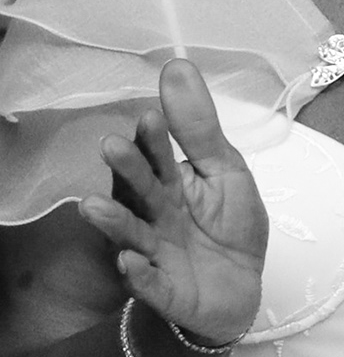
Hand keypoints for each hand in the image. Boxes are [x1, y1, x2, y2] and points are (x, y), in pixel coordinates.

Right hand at [80, 58, 266, 346]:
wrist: (238, 290)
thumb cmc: (228, 226)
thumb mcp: (225, 171)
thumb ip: (198, 127)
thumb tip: (177, 66)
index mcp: (172, 184)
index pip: (159, 157)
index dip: (154, 139)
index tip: (150, 115)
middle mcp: (156, 216)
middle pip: (140, 192)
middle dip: (126, 172)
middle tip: (110, 147)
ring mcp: (156, 253)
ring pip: (132, 235)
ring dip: (114, 222)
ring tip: (93, 206)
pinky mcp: (163, 289)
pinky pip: (148, 282)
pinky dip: (138, 272)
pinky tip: (129, 260)